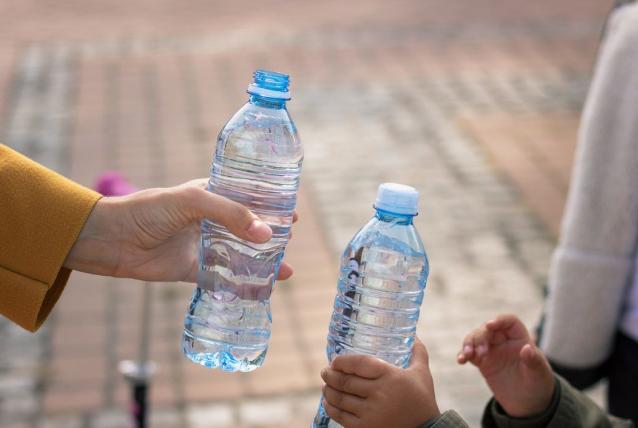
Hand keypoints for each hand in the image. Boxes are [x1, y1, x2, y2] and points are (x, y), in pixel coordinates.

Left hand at [64, 179, 296, 282]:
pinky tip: (263, 287)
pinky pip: (224, 277)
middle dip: (271, 233)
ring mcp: (204, 244)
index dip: (271, 204)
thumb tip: (267, 236)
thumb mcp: (193, 201)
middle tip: (290, 240)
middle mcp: (211, 219)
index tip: (293, 214)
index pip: (248, 197)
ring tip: (285, 266)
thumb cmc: (149, 210)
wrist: (112, 239)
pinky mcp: (194, 269)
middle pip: (248, 226)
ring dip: (262, 259)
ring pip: (240, 253)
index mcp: (211, 194)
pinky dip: (244, 283)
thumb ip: (231, 215)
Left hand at [320, 338, 439, 427]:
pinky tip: (328, 403)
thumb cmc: (423, 400)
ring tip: (325, 385)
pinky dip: (331, 408)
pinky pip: (341, 416)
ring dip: (328, 390)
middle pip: (345, 381)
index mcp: (390, 376)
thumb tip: (413, 334)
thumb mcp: (422, 373)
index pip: (359, 364)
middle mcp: (378, 393)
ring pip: (340, 398)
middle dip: (330, 375)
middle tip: (325, 371)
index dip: (342, 361)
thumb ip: (417, 352)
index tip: (334, 361)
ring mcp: (370, 413)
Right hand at [457, 314, 554, 417]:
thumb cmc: (538, 385)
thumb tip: (527, 348)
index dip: (499, 320)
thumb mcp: (539, 373)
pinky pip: (470, 353)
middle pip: (488, 329)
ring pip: (476, 338)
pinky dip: (463, 355)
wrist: (529, 404)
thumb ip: (533, 360)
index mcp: (520, 339)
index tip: (489, 325)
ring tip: (468, 355)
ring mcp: (492, 351)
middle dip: (481, 336)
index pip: (509, 322)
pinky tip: (461, 360)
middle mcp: (505, 341)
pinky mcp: (483, 362)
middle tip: (482, 352)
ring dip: (469, 343)